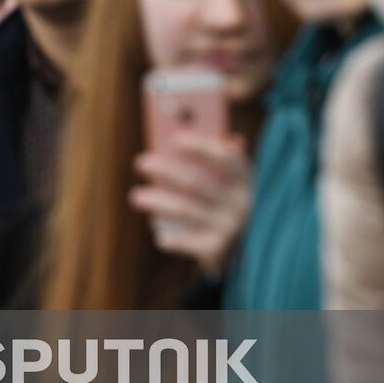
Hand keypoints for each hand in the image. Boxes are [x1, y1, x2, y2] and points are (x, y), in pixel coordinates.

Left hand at [130, 132, 252, 275]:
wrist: (247, 250)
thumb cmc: (228, 204)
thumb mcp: (232, 182)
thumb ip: (219, 160)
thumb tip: (201, 133)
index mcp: (246, 181)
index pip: (227, 158)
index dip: (202, 146)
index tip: (175, 139)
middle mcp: (240, 203)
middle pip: (197, 182)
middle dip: (166, 170)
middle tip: (141, 162)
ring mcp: (229, 227)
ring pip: (185, 210)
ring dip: (157, 201)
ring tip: (136, 196)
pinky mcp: (216, 249)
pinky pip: (187, 241)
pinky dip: (171, 237)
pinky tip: (159, 233)